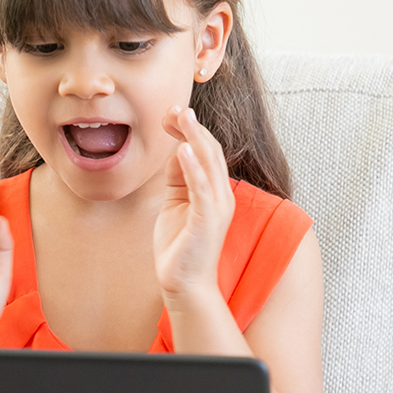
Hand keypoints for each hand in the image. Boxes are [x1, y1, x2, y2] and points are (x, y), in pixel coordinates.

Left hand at [154, 106, 235, 302]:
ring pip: (210, 163)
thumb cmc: (179, 246)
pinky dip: (193, 166)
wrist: (184, 284)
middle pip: (211, 151)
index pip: (206, 151)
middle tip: (175, 108)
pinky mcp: (207, 219)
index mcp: (215, 190)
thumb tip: (175, 150)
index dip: (190, 130)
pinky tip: (182, 149)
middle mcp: (222, 195)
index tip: (170, 115)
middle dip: (192, 127)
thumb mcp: (175, 202)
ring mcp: (217, 207)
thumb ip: (178, 177)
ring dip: (195, 137)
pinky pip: (202, 187)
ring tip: (181, 117)